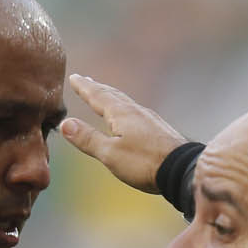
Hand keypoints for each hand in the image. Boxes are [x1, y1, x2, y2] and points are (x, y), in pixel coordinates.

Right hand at [57, 74, 187, 192]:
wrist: (182, 170)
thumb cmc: (144, 163)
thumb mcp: (110, 153)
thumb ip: (88, 139)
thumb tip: (65, 123)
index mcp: (121, 114)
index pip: (98, 96)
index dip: (85, 87)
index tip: (75, 77)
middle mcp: (136, 111)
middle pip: (113, 95)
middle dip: (98, 88)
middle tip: (87, 80)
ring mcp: (150, 119)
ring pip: (126, 103)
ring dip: (113, 97)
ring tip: (106, 96)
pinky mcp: (160, 130)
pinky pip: (137, 113)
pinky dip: (126, 109)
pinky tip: (131, 117)